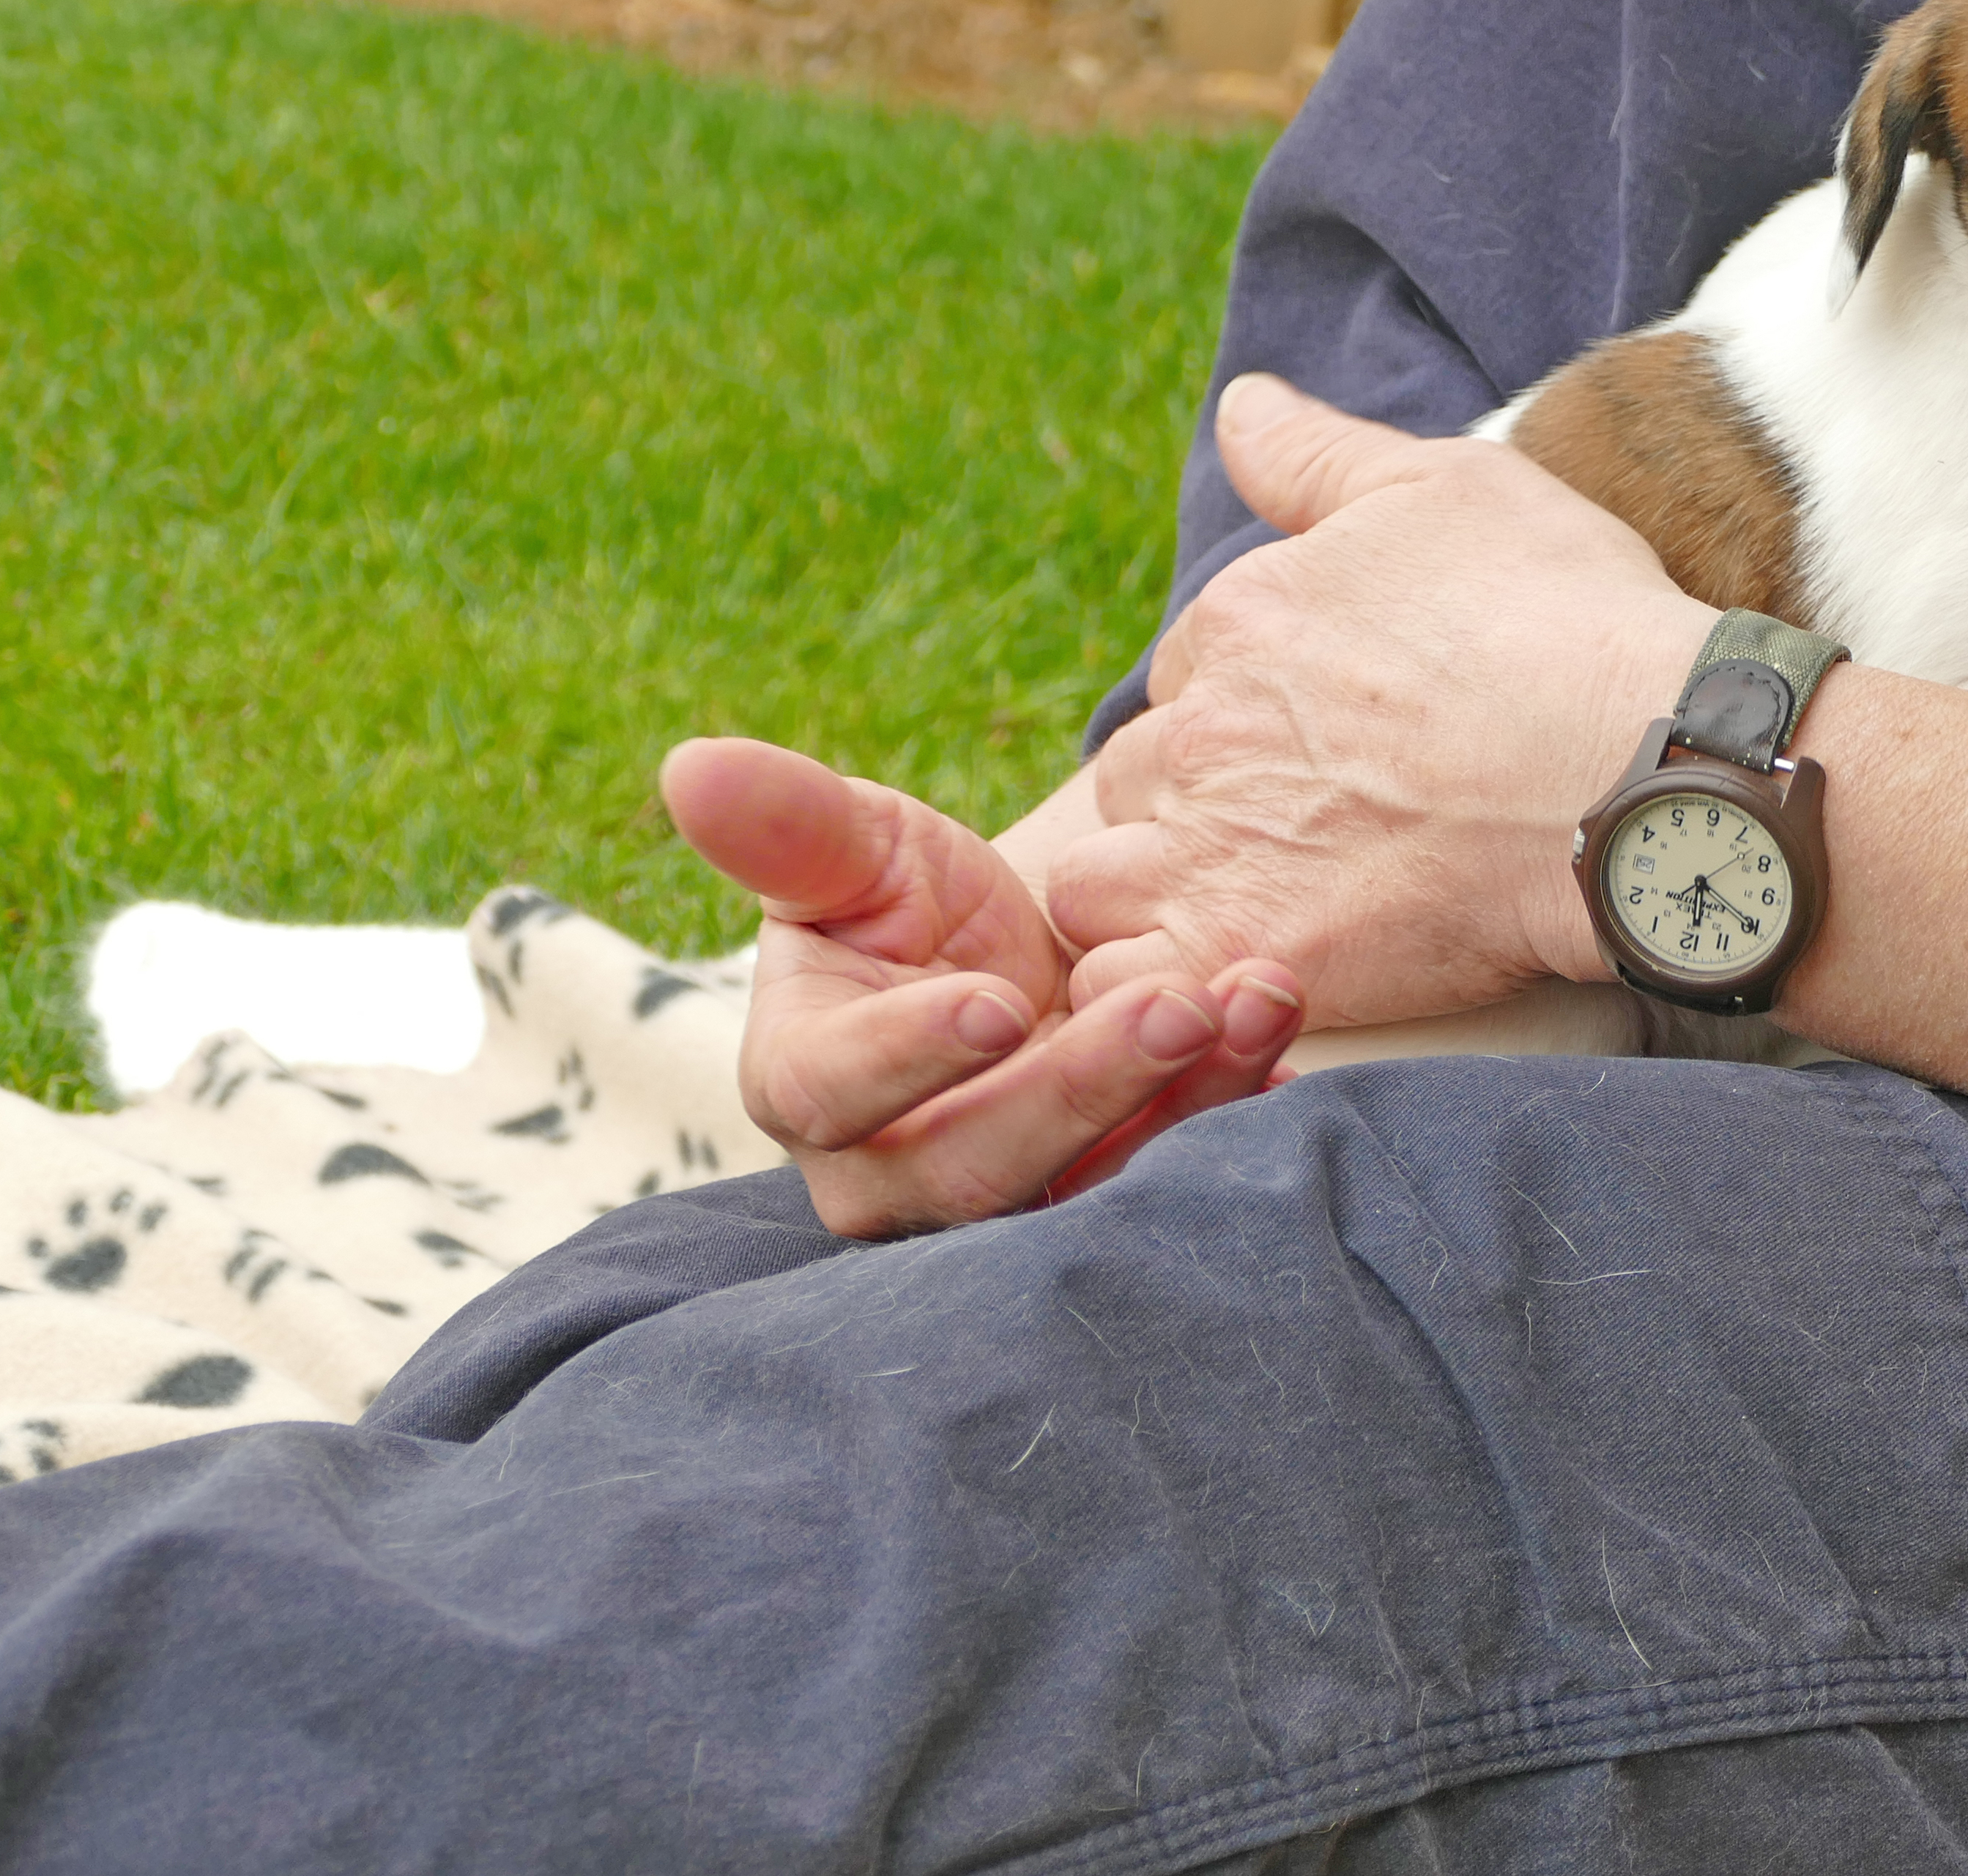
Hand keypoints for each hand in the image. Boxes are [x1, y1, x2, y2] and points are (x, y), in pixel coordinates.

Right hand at [662, 736, 1305, 1233]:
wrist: (1007, 957)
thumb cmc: (908, 903)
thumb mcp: (858, 848)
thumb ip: (787, 822)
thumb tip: (689, 766)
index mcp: (802, 1081)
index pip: (838, 1087)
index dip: (913, 1051)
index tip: (999, 1001)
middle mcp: (888, 1171)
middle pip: (977, 1162)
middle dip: (1086, 1084)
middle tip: (1181, 1000)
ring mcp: (1000, 1201)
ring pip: (1085, 1182)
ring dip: (1185, 1096)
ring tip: (1259, 998)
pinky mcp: (1095, 1200)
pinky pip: (1165, 1178)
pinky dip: (1230, 1107)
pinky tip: (1278, 1041)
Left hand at [1049, 375, 1710, 1023]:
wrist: (1649, 771)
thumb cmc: (1573, 621)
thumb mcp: (1455, 488)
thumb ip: (1321, 454)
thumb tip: (1237, 404)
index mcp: (1241, 617)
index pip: (1191, 671)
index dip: (1253, 707)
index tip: (1338, 742)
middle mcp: (1204, 727)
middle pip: (1139, 776)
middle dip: (1197, 801)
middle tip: (1311, 833)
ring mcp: (1212, 846)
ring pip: (1102, 884)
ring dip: (1153, 898)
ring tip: (1255, 916)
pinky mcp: (1240, 952)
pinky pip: (1128, 994)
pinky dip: (1154, 998)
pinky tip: (1225, 988)